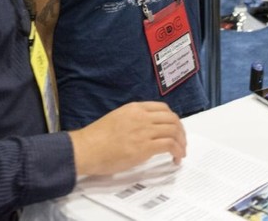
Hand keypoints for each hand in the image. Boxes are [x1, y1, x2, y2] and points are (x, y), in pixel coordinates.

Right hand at [69, 101, 185, 176]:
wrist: (86, 149)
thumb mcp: (117, 119)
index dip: (172, 119)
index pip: (162, 108)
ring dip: (181, 143)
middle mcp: (142, 116)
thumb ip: (133, 121)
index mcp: (135, 108)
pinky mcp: (145, 147)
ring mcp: (144, 131)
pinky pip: (169, 145)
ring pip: (174, 131)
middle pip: (172, 119)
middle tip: (181, 142)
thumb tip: (143, 131)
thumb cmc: (96, 138)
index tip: (174, 129)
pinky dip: (177, 151)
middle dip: (180, 131)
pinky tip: (176, 159)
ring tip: (180, 152)